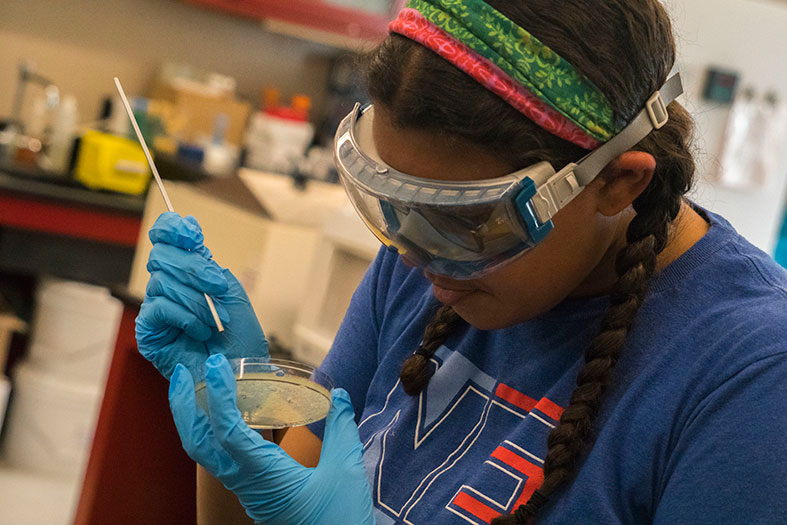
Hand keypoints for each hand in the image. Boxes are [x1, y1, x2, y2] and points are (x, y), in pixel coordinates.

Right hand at [135, 212, 268, 378]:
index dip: (172, 229)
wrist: (240, 379)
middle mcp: (171, 289)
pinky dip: (185, 316)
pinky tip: (199, 331)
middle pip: (162, 255)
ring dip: (197, 301)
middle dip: (194, 269)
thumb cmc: (241, 346)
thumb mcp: (235, 298)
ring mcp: (158, 310)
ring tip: (214, 322)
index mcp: (191, 277)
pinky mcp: (150, 331)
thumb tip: (195, 244)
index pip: (167, 239)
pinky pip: (159, 307)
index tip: (190, 232)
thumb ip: (214, 269)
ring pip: (162, 282)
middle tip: (217, 287)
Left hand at [168, 354, 374, 524]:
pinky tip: (229, 414)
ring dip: (195, 418)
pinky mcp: (253, 492)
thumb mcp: (345, 470)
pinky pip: (222, 458)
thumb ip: (340, 429)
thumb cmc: (337, 518)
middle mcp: (245, 483)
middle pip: (198, 444)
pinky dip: (215, 430)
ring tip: (198, 388)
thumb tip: (337, 395)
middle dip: (184, 407)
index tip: (216, 367)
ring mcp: (246, 489)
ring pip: (206, 453)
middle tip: (183, 374)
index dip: (218, 396)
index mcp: (263, 476)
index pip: (228, 431)